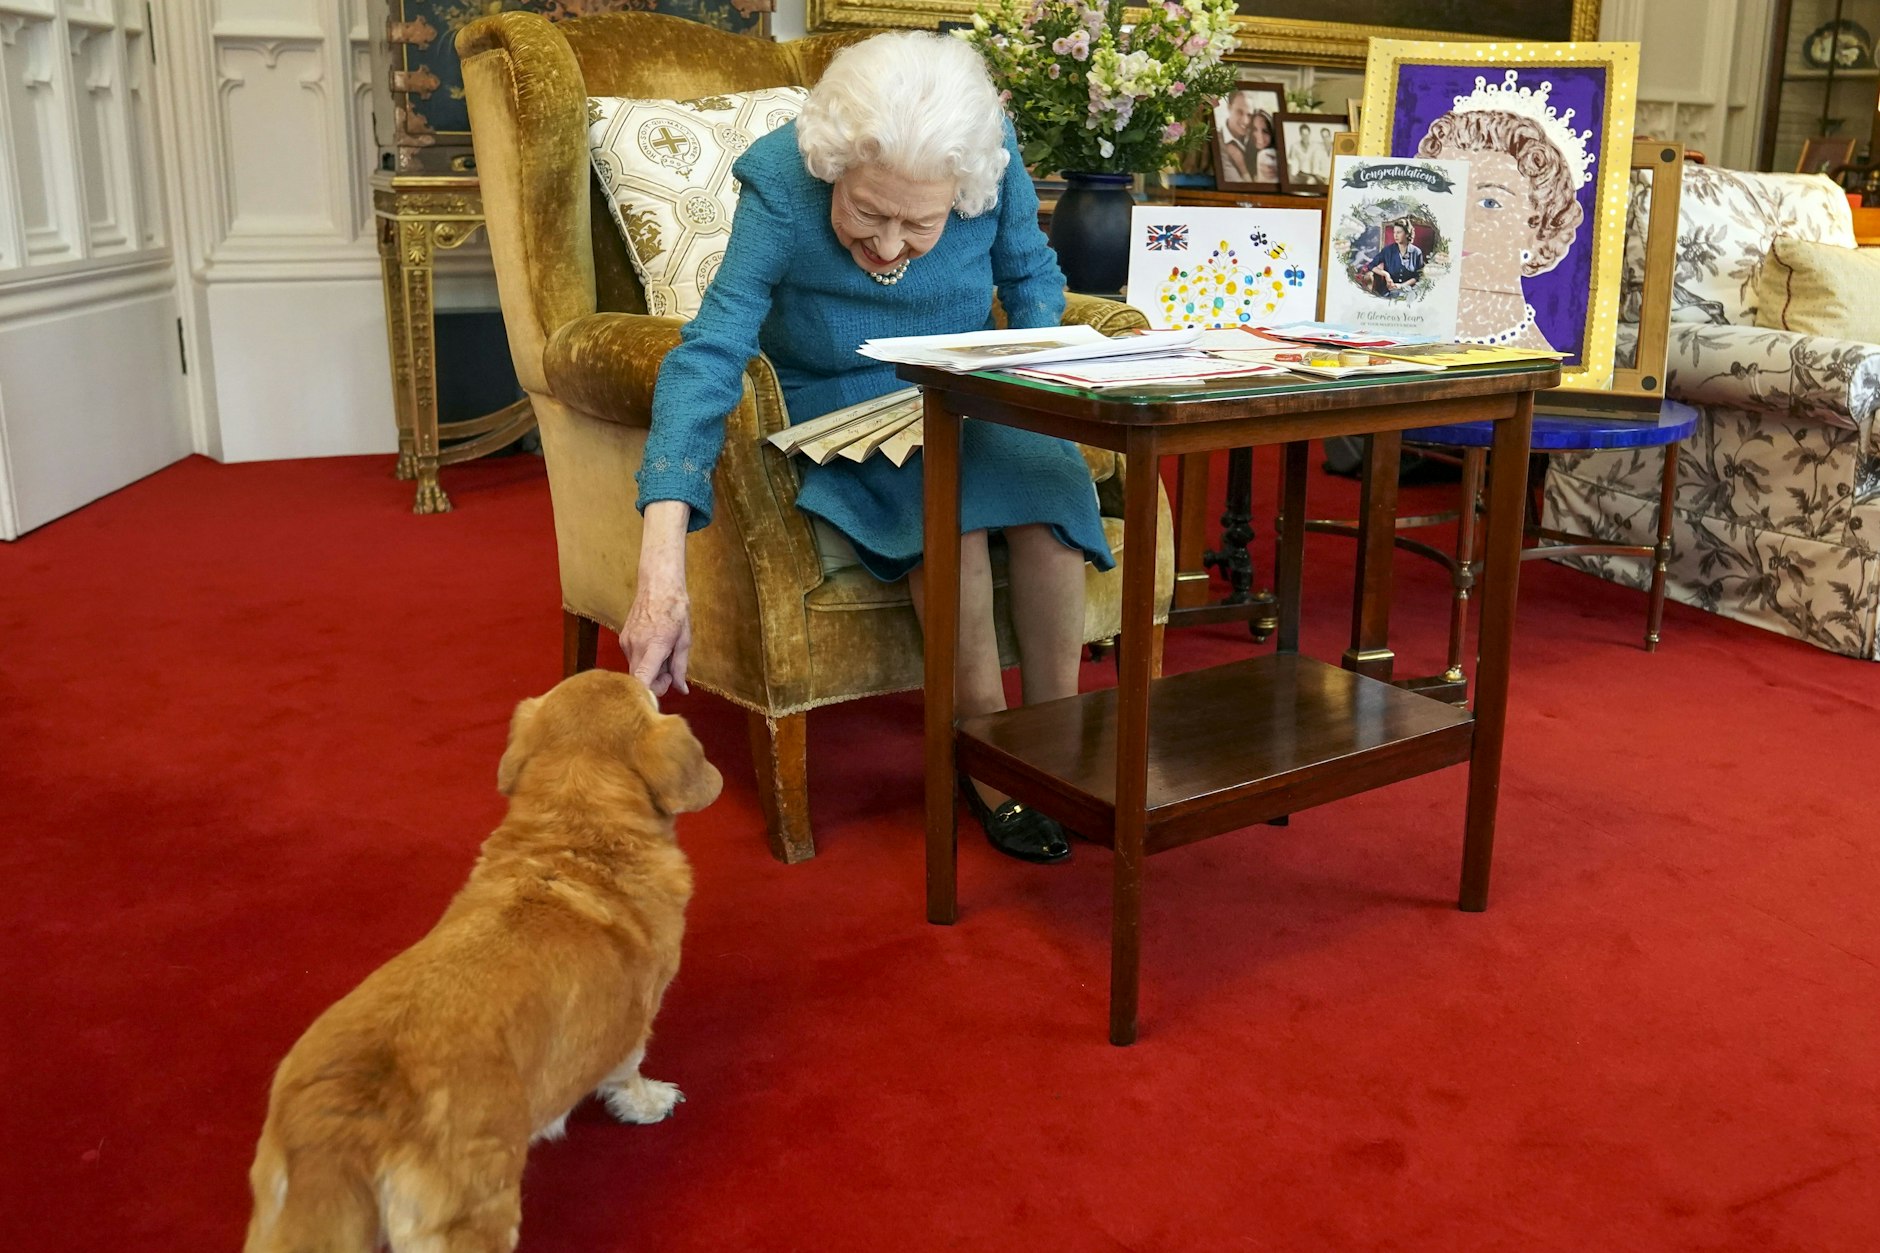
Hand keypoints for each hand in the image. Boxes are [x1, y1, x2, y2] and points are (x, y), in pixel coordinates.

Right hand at [622, 573, 690, 696]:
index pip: (641, 680)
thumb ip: (681, 668)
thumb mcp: (684, 640)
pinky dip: (644, 661)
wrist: (658, 585)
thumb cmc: (675, 609)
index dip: (650, 693)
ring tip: (664, 654)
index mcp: (654, 646)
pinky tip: (654, 648)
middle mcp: (635, 646)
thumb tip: (681, 690)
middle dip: (655, 683)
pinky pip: (633, 659)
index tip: (664, 688)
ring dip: (650, 671)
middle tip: (670, 672)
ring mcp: (626, 643)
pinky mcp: (623, 639)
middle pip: (638, 680)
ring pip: (635, 670)